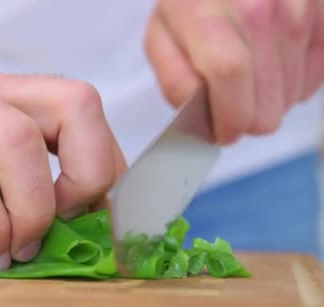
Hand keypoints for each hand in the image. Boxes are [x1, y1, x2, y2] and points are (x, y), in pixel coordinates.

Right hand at [0, 66, 125, 269]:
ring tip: (20, 248)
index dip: (103, 166)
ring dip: (34, 209)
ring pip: (20, 141)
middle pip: (76, 105)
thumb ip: (13, 174)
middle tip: (63, 224)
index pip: (87, 109)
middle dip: (89, 175)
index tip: (85, 217)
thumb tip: (63, 230)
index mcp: (10, 94)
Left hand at [146, 0, 323, 143]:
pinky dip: (294, 84)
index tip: (223, 132)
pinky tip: (272, 69)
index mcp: (208, 16)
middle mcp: (259, 10)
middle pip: (267, 102)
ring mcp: (298, 9)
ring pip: (293, 96)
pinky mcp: (321, 13)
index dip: (228, 116)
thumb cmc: (191, 3)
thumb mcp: (161, 35)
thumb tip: (198, 115)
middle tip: (232, 109)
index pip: (228, 75)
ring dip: (269, 101)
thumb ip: (173, 78)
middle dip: (247, 119)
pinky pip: (317, 78)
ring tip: (249, 80)